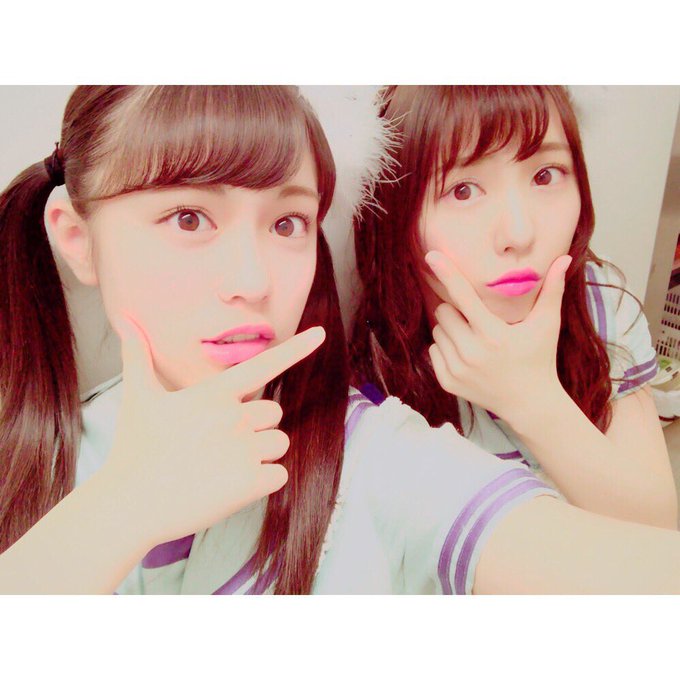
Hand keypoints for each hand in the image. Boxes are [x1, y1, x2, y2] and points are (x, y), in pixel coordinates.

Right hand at [101, 317, 325, 545]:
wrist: (129, 505)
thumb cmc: (134, 450)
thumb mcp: (138, 397)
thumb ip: (138, 356)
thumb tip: (125, 321)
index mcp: (213, 394)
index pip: (262, 365)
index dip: (295, 348)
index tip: (321, 333)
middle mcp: (233, 416)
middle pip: (274, 413)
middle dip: (255, 427)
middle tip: (217, 445)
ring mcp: (243, 449)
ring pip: (279, 443)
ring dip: (260, 455)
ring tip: (221, 466)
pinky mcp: (250, 483)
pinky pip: (279, 475)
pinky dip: (262, 483)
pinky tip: (228, 487)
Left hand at [425, 251, 570, 422]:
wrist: (530, 404)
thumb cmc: (540, 358)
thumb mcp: (547, 325)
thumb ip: (552, 290)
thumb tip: (562, 258)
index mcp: (494, 335)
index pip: (463, 297)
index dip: (447, 274)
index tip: (432, 256)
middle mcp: (472, 353)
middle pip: (443, 312)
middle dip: (456, 311)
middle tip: (476, 320)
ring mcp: (458, 370)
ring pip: (437, 331)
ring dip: (451, 330)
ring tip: (474, 339)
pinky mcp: (448, 382)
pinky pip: (434, 351)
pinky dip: (446, 349)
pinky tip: (467, 355)